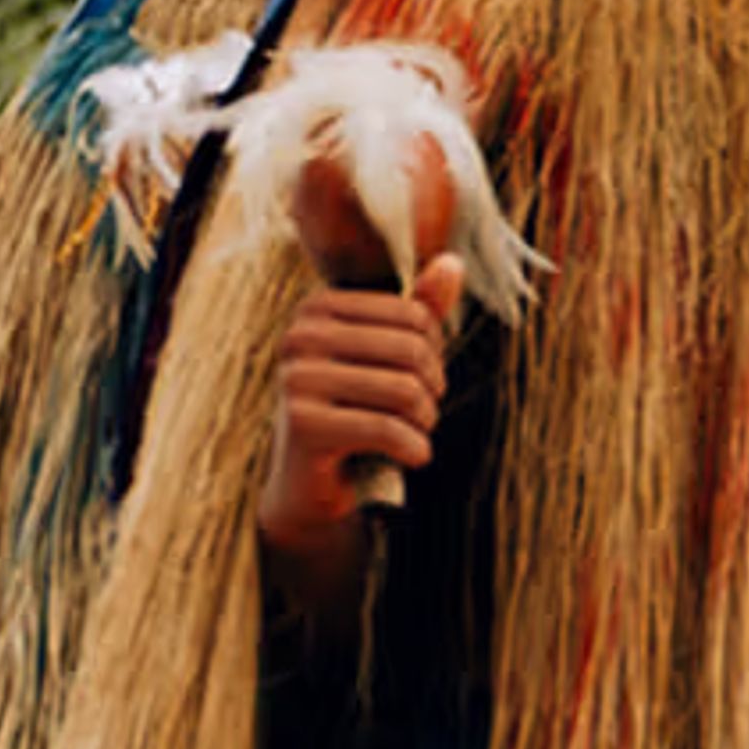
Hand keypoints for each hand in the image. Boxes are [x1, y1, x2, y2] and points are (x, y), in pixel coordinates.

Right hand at [259, 254, 459, 588]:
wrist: (311, 486)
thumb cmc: (356, 413)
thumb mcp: (389, 359)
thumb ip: (421, 311)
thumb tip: (452, 263)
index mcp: (319, 308)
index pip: (415, 316)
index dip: (435, 353)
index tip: (422, 380)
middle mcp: (300, 336)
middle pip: (412, 350)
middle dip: (433, 389)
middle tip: (422, 413)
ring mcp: (296, 379)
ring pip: (405, 390)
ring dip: (425, 421)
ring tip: (415, 433)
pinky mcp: (303, 424)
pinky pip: (388, 429)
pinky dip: (415, 448)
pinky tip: (412, 456)